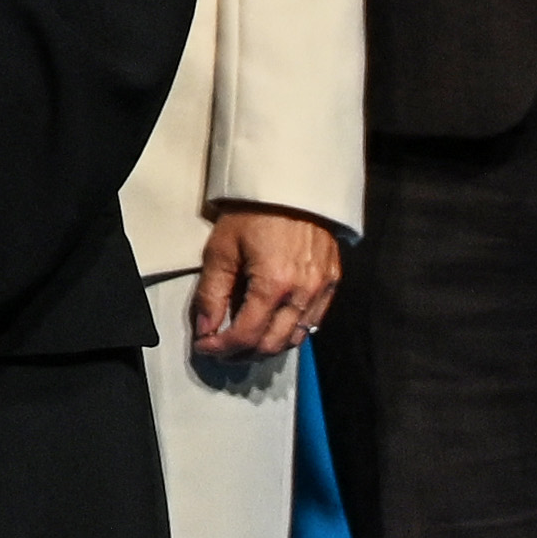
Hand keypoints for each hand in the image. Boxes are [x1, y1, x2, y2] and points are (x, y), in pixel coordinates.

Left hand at [187, 203, 345, 369]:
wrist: (293, 184)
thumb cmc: (253, 212)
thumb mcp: (222, 247)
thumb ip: (212, 292)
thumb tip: (205, 329)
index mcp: (274, 284)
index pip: (246, 335)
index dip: (221, 347)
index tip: (204, 346)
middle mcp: (302, 293)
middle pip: (272, 344)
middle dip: (242, 353)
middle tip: (222, 348)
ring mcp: (322, 289)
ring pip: (295, 338)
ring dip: (267, 346)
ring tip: (245, 340)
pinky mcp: (332, 281)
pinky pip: (314, 322)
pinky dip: (291, 331)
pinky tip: (274, 325)